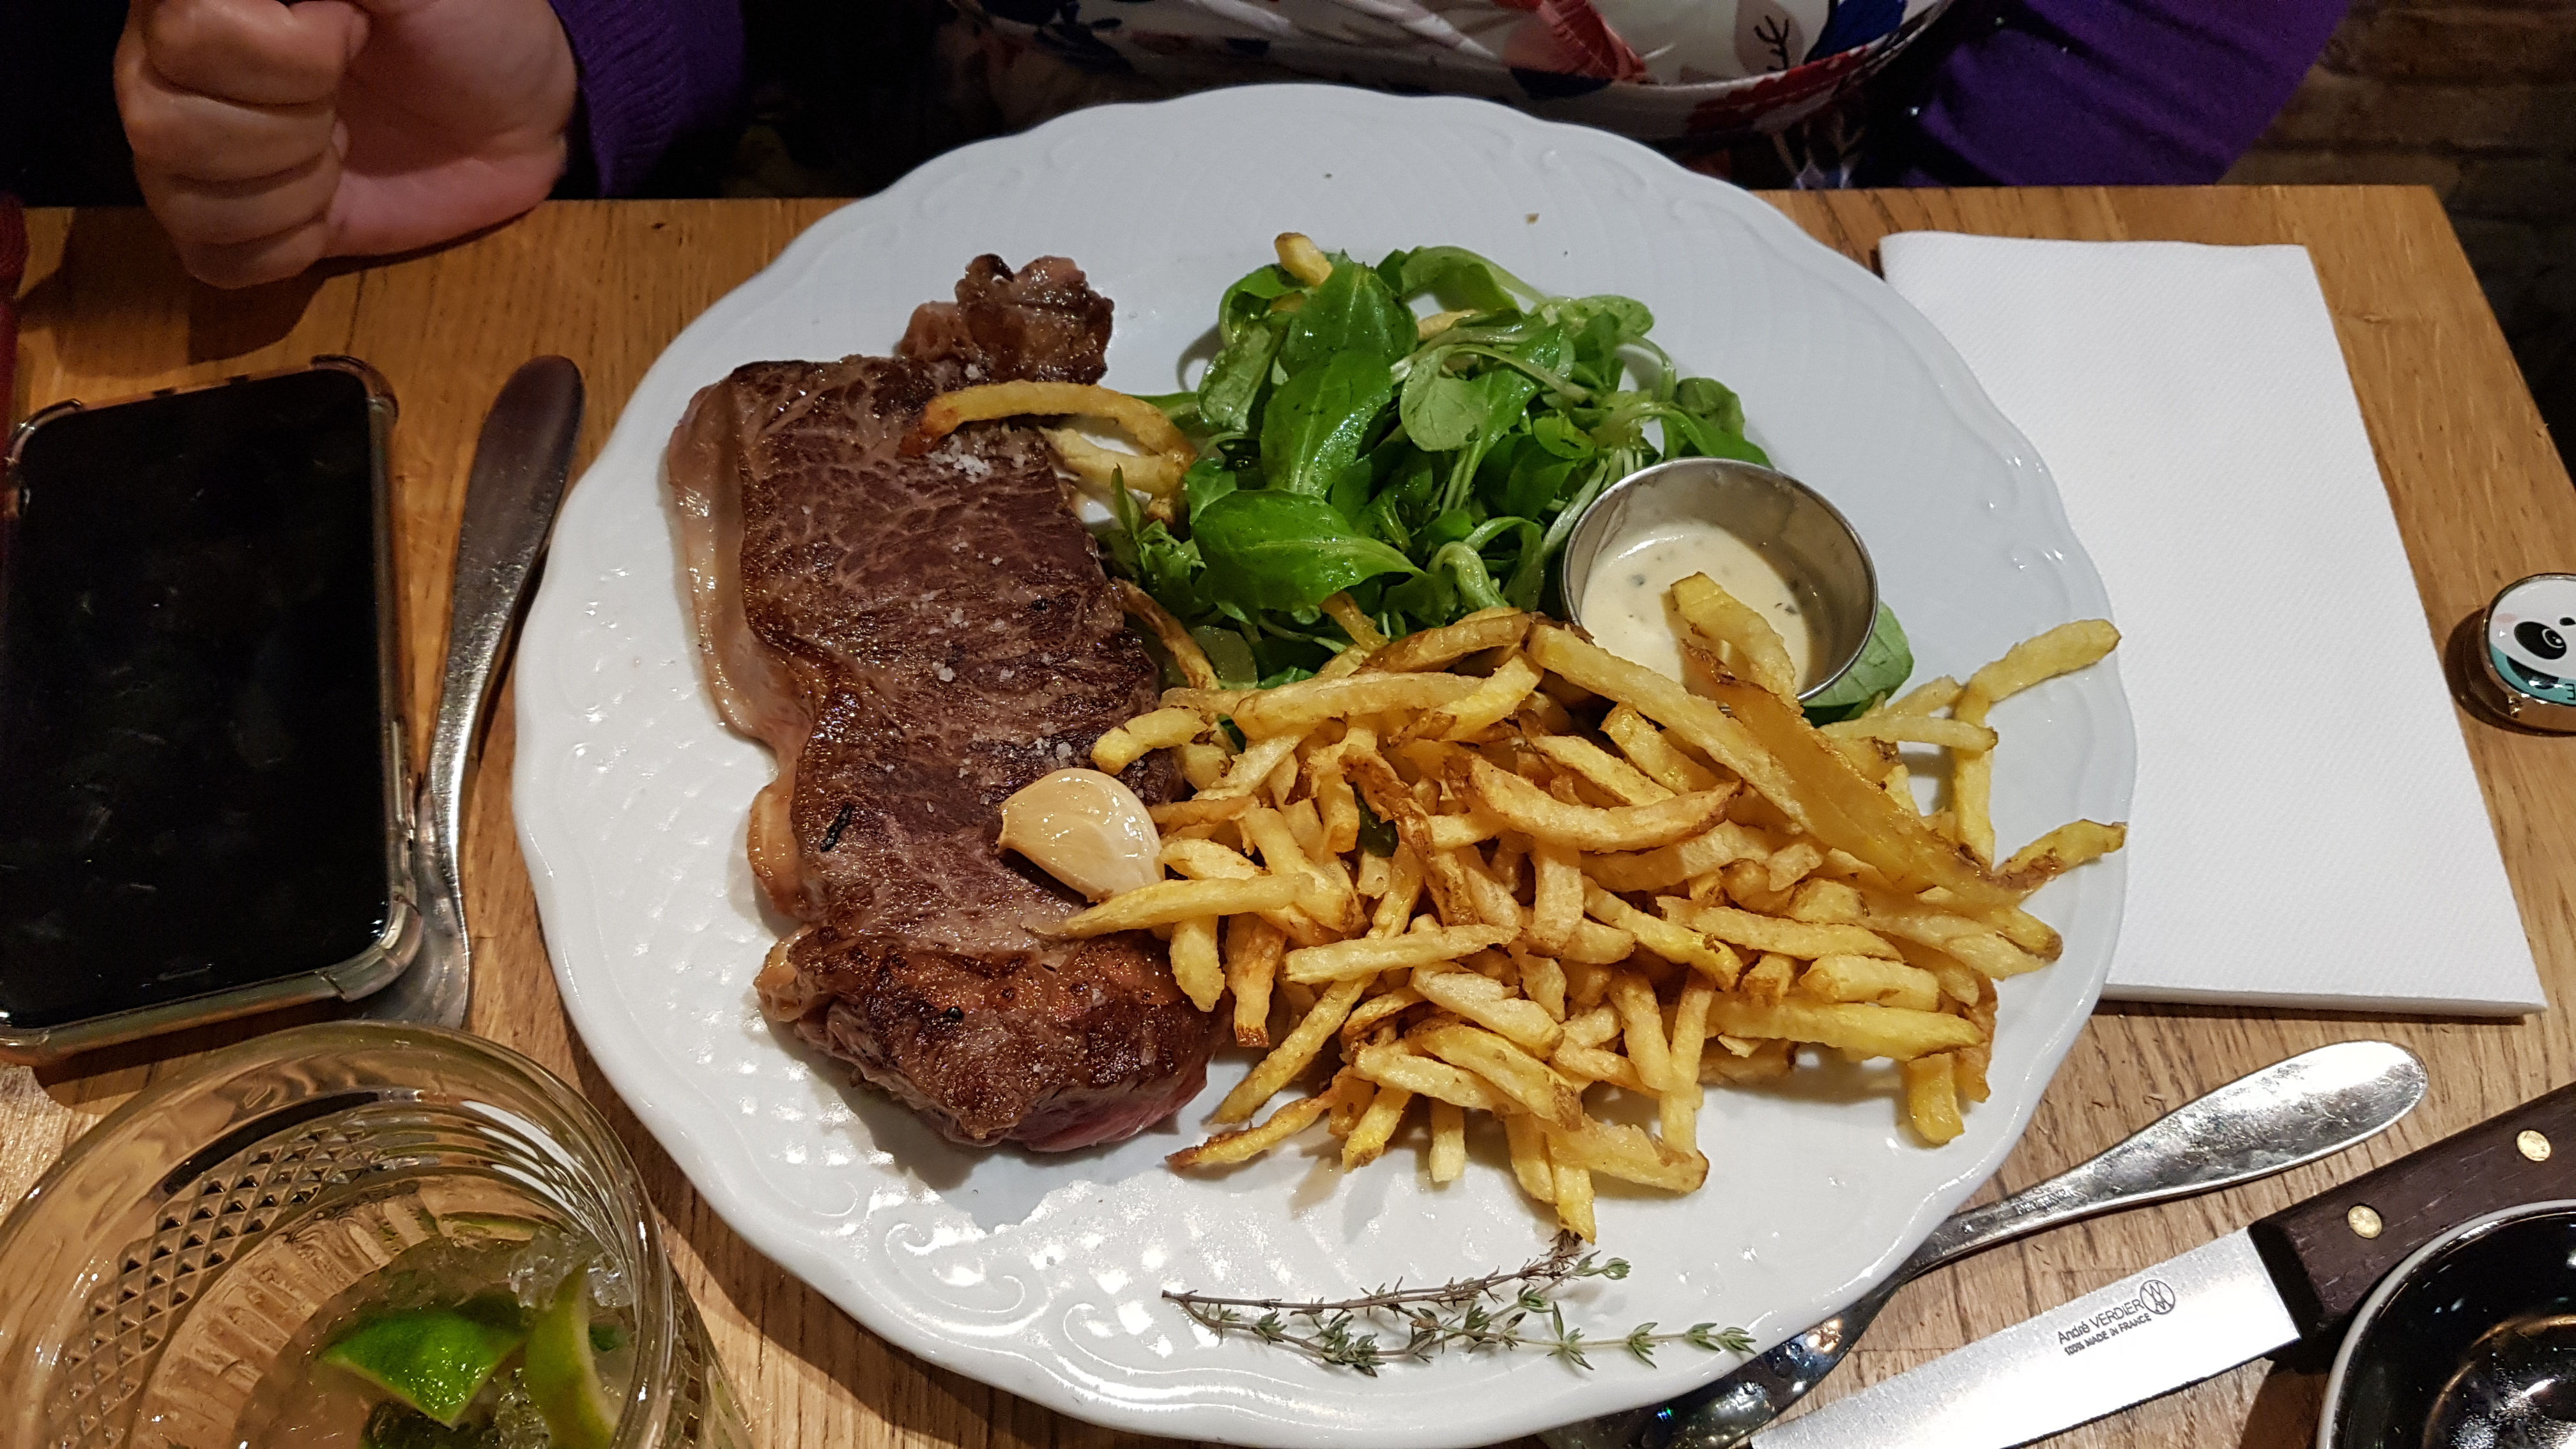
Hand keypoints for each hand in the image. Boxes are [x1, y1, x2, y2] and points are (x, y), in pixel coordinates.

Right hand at [116, 0, 577, 287]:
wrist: (515, 112)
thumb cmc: (469, 22)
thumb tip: (298, 5)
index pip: (183, 40)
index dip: (287, 58)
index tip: (350, 33)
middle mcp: (167, 65)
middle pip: (165, 127)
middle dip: (293, 128)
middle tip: (344, 102)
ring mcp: (192, 148)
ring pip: (182, 200)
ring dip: (294, 188)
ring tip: (342, 147)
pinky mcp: (232, 224)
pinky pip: (212, 259)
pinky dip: (287, 246)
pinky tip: (329, 207)